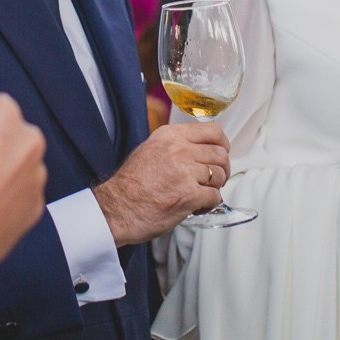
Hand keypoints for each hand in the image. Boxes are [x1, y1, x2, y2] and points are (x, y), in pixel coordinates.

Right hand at [94, 122, 230, 244]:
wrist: (116, 208)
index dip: (222, 144)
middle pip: (220, 154)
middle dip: (221, 169)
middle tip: (214, 179)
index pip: (212, 130)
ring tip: (201, 194)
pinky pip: (215, 196)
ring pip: (219, 176)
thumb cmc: (130, 185)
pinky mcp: (189, 195)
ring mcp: (185, 172)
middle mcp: (179, 150)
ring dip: (215, 187)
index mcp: (170, 136)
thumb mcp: (149, 149)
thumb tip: (199, 148)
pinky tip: (197, 206)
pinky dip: (209, 203)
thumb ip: (175, 145)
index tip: (221, 153)